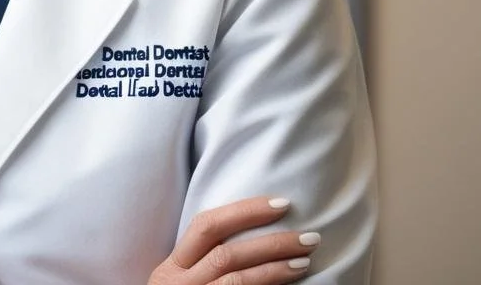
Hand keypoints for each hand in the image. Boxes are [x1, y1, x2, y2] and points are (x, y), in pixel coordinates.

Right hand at [147, 197, 320, 284]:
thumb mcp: (181, 284)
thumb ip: (202, 263)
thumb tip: (255, 239)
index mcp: (172, 268)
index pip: (207, 226)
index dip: (244, 211)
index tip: (280, 203)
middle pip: (227, 255)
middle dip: (271, 243)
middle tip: (309, 237)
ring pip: (237, 281)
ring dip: (275, 270)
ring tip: (304, 261)